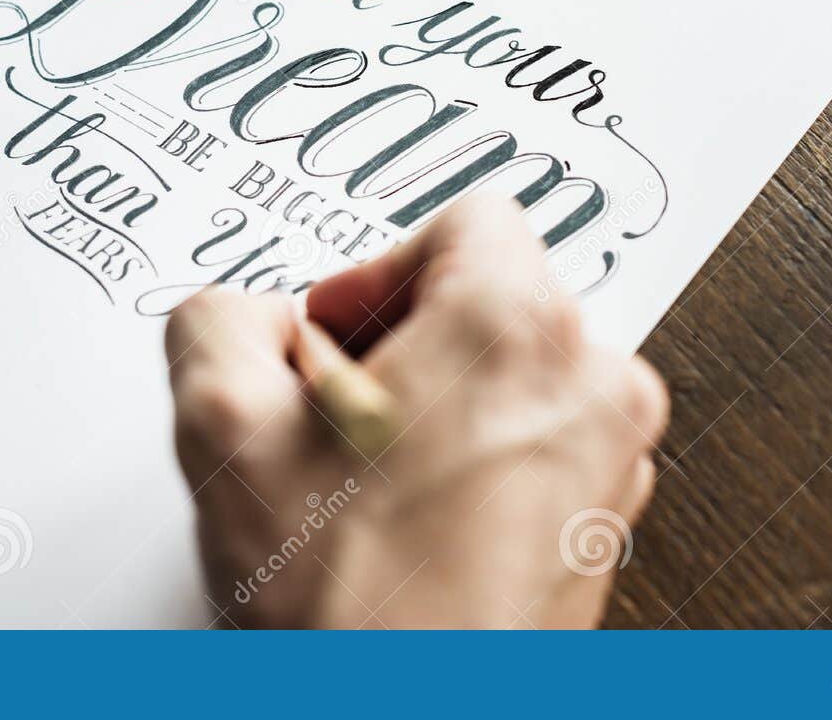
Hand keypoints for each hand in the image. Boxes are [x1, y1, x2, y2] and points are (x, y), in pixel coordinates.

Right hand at [166, 195, 668, 628]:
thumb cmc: (352, 613)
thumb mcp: (225, 432)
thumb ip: (218, 319)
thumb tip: (240, 315)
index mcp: (516, 328)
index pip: (468, 218)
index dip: (379, 269)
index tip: (337, 333)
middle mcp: (592, 383)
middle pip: (493, 297)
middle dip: (402, 342)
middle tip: (333, 413)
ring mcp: (613, 458)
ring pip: (516, 375)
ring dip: (439, 404)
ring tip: (368, 478)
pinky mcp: (608, 520)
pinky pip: (542, 443)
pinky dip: (481, 458)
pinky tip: (411, 520)